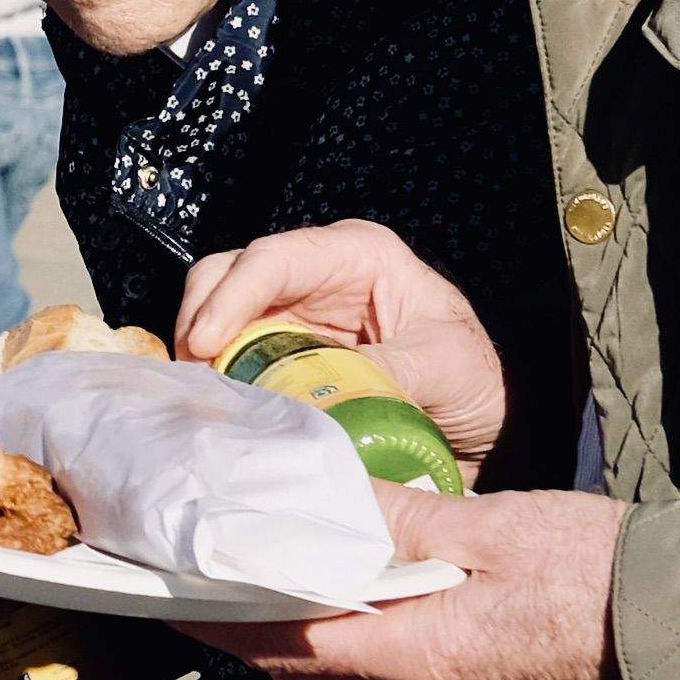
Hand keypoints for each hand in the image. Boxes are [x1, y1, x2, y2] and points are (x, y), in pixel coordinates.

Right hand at [171, 219, 508, 462]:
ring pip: (218, 319)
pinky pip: (232, 362)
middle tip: (194, 381)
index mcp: (357, 255)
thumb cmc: (475, 377)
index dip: (230, 296)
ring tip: (203, 402)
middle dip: (200, 322)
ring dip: (202, 359)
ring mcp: (292, 316)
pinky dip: (217, 385)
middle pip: (228, 276)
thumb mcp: (444, 367)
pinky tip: (218, 412)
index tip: (205, 343)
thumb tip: (320, 400)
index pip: (274, 258)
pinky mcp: (280, 358)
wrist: (485, 424)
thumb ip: (385, 375)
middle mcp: (315, 276)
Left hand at [197, 481, 621, 679]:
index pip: (292, 644)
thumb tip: (324, 501)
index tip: (175, 594)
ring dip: (288, 650)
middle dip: (242, 640)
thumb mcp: (494, 526)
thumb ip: (405, 519)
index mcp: (419, 654)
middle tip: (194, 594)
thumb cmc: (597, 571)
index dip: (226, 622)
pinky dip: (339, 653)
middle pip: (304, 678)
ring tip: (251, 599)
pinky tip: (339, 612)